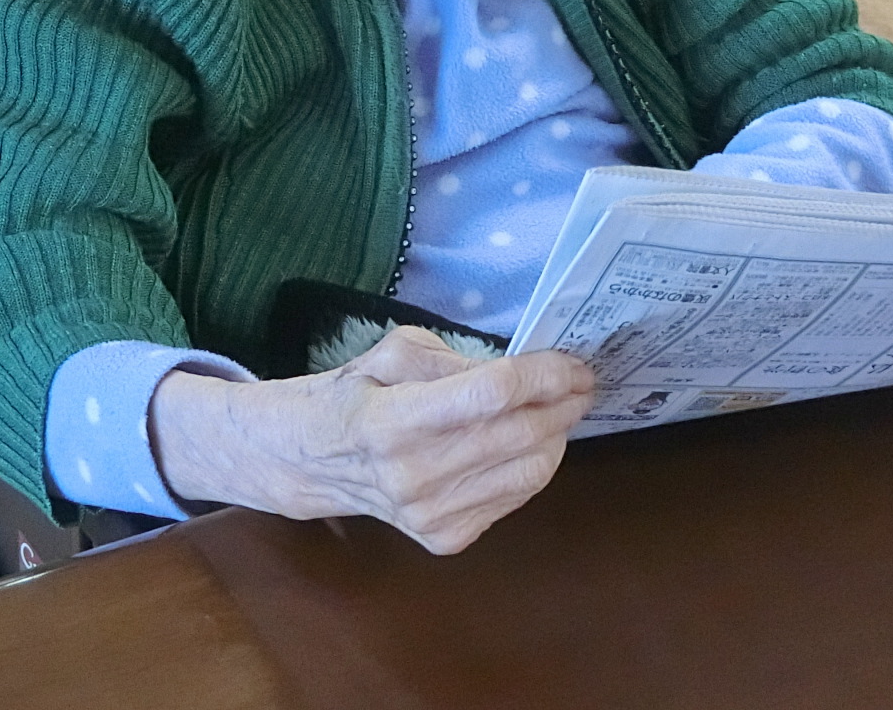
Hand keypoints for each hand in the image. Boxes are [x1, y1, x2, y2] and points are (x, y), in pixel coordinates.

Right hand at [150, 326, 593, 553]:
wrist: (311, 460)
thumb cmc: (354, 395)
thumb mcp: (391, 352)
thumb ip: (454, 361)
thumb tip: (517, 373)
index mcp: (393, 420)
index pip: (492, 394)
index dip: (543, 375)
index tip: (574, 362)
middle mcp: (413, 475)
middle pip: (519, 433)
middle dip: (563, 403)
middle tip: (581, 381)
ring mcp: (430, 515)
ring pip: (528, 470)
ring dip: (557, 434)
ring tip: (559, 409)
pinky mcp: (444, 539)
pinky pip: (515, 497)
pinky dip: (532, 465)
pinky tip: (526, 443)